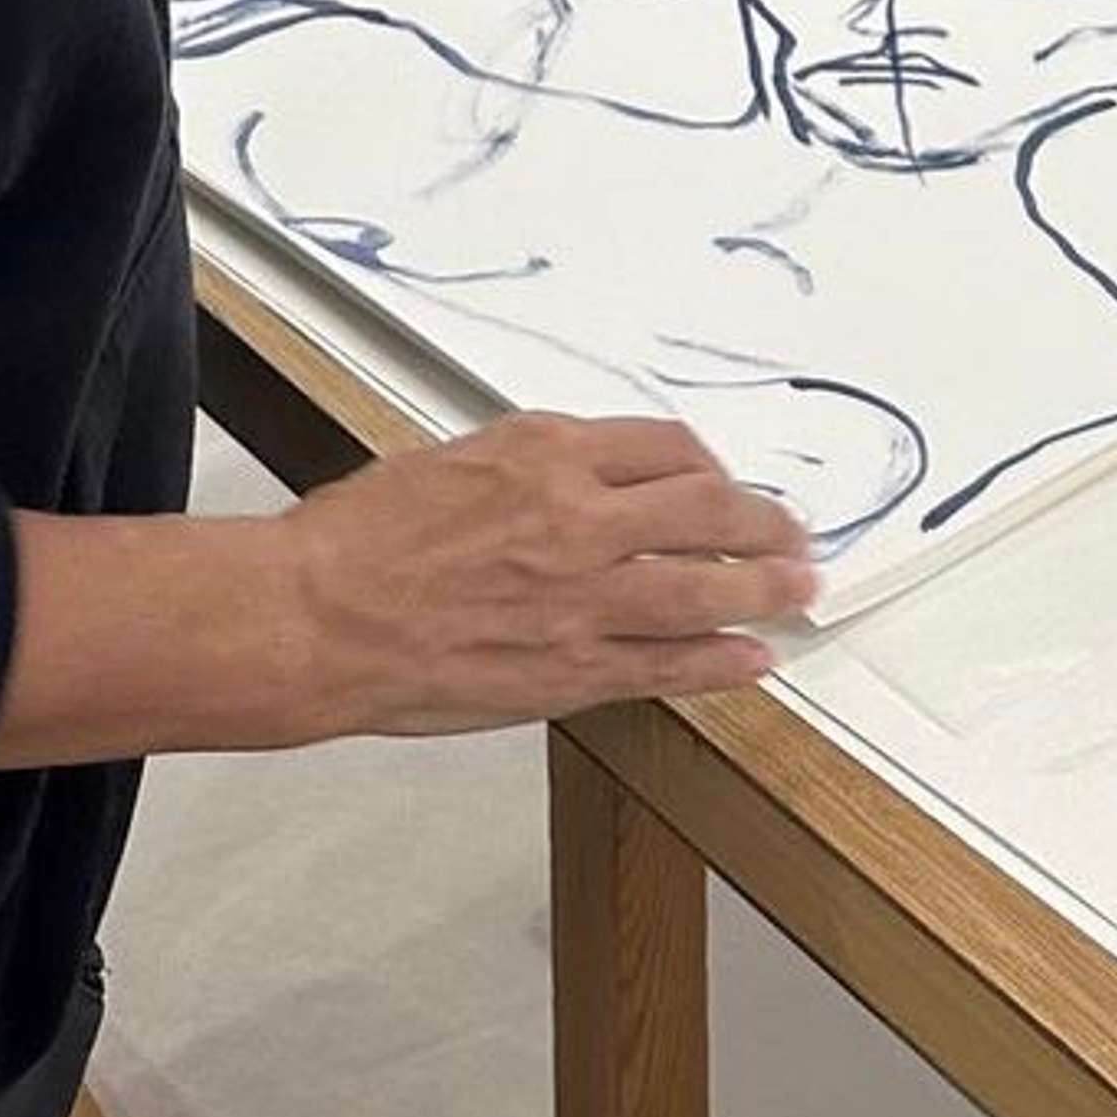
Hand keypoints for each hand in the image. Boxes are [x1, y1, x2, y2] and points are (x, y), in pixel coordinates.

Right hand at [273, 413, 817, 736]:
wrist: (317, 615)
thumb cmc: (363, 540)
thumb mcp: (458, 460)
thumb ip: (533, 467)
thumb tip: (583, 476)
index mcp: (546, 451)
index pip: (666, 448)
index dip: (709, 466)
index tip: (721, 479)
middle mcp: (578, 517)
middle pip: (708, 509)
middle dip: (763, 522)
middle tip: (793, 532)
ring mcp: (581, 598)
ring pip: (705, 586)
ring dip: (765, 588)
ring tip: (799, 589)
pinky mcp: (570, 668)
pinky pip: (668, 664)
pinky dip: (720, 663)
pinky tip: (752, 659)